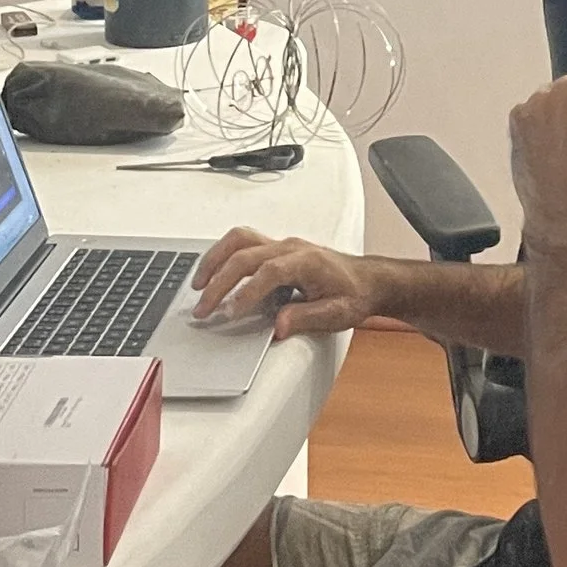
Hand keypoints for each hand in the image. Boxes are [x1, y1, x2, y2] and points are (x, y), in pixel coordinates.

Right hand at [192, 226, 379, 337]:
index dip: (247, 292)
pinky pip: (243, 243)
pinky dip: (222, 256)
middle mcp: (291, 247)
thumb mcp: (337, 314)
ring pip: (239, 240)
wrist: (369, 280)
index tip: (229, 312)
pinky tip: (212, 273)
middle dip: (220, 282)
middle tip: (204, 310)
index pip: (269, 272)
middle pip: (246, 256)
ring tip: (197, 286)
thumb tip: (279, 326)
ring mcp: (282, 245)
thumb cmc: (354, 294)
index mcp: (307, 261)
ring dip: (215, 261)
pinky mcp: (276, 248)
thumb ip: (307, 318)